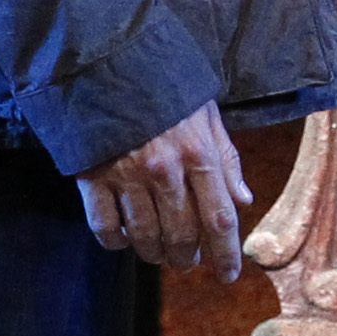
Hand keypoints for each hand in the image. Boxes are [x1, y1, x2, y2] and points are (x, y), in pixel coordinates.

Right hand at [82, 101, 253, 279]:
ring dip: (155, 254)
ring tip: (159, 255)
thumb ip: (226, 159)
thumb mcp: (207, 114)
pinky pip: (105, 226)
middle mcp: (164, 169)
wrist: (109, 59)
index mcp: (198, 153)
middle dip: (188, 257)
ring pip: (145, 236)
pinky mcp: (92, 175)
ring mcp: (126, 175)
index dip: (226, 254)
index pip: (220, 218)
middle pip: (182, 234)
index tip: (228, 276)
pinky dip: (115, 242)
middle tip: (188, 261)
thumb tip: (243, 200)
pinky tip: (122, 241)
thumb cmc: (166, 87)